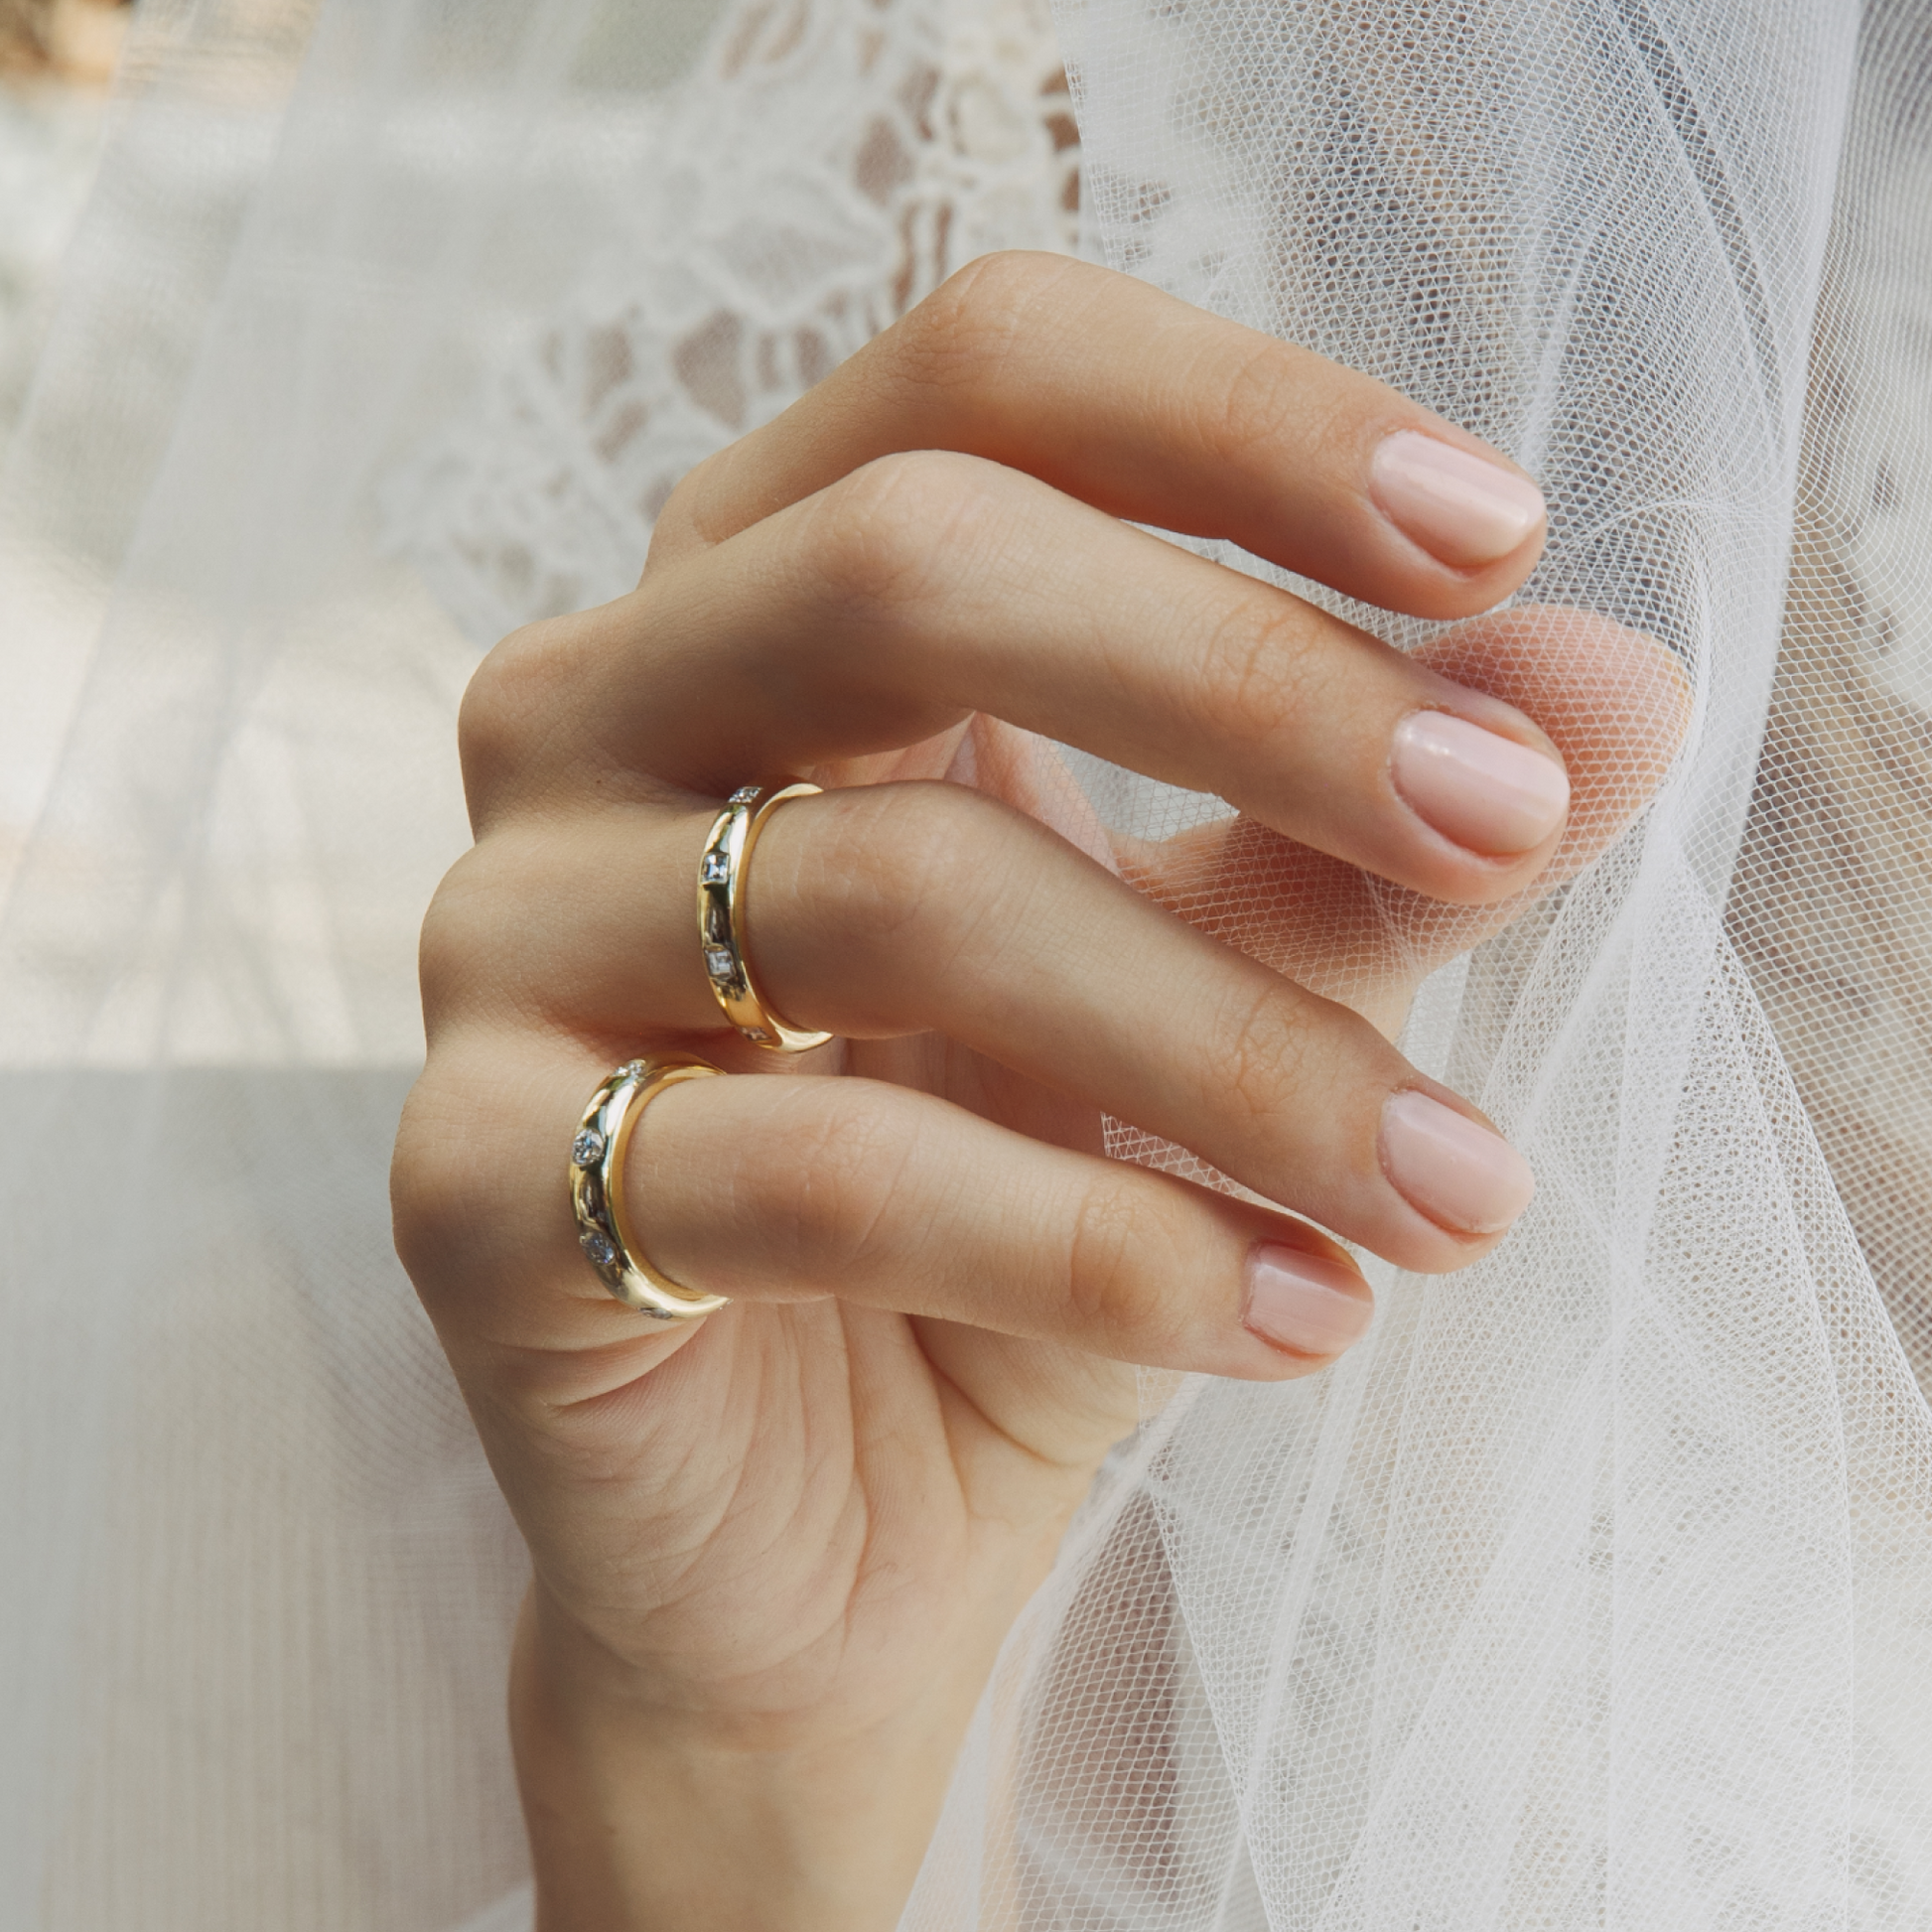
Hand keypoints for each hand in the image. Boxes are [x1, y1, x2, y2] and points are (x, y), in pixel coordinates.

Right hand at [391, 252, 1684, 1930]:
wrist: (833, 1539)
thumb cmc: (1025, 1211)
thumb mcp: (1225, 991)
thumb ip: (1369, 837)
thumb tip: (1619, 690)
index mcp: (765, 601)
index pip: (979, 383)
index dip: (1243, 424)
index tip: (1498, 549)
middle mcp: (596, 715)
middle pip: (905, 562)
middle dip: (1249, 687)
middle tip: (1507, 832)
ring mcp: (503, 941)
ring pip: (897, 899)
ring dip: (1236, 1050)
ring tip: (1453, 1194)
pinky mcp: (474, 1184)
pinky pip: (823, 1179)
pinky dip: (1099, 1248)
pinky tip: (1295, 1320)